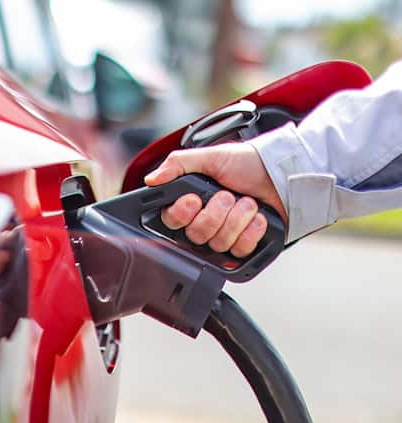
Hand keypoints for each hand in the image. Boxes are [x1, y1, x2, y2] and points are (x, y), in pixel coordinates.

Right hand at [144, 143, 286, 256]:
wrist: (286, 175)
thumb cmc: (250, 163)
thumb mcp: (211, 156)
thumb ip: (177, 164)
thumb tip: (152, 179)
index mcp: (191, 201)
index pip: (171, 220)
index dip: (182, 213)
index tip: (194, 199)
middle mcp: (205, 220)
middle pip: (195, 234)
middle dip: (216, 213)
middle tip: (228, 195)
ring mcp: (225, 235)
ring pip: (218, 243)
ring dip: (237, 219)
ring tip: (248, 203)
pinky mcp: (245, 245)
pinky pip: (239, 250)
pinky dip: (251, 231)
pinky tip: (258, 217)